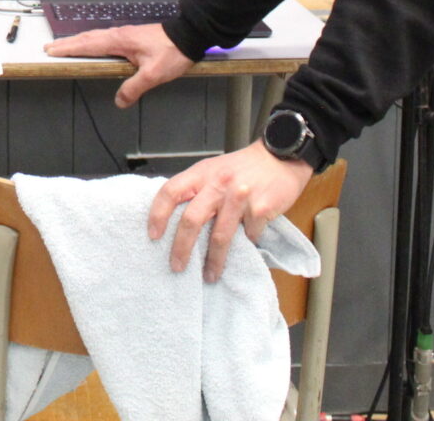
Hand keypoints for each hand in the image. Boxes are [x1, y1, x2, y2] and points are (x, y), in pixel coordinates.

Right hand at [44, 22, 193, 107]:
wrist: (189, 35)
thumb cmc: (172, 52)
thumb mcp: (153, 75)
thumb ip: (134, 88)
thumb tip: (119, 101)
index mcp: (119, 41)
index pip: (88, 45)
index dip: (69, 48)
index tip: (52, 51)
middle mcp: (119, 35)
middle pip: (87, 38)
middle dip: (67, 43)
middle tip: (50, 48)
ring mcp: (125, 34)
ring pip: (95, 36)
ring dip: (78, 41)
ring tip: (65, 46)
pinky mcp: (132, 36)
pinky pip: (104, 38)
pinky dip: (92, 41)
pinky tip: (93, 45)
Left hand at [149, 143, 313, 279]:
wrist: (279, 158)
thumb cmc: (243, 167)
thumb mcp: (213, 169)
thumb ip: (196, 188)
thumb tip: (175, 218)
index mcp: (201, 173)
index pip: (170, 191)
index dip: (158, 214)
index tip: (153, 235)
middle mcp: (218, 183)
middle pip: (191, 219)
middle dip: (181, 248)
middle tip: (176, 266)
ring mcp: (239, 196)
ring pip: (220, 236)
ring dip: (213, 261)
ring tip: (210, 275)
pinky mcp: (261, 208)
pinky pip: (249, 235)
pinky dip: (246, 244)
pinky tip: (246, 247)